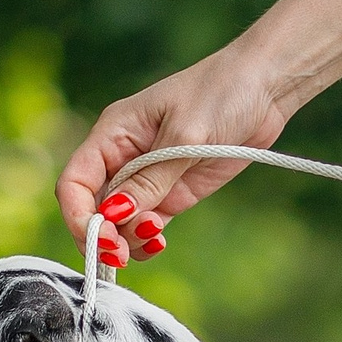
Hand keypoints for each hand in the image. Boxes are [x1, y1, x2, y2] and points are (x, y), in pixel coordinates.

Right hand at [56, 36, 290, 237]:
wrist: (265, 87)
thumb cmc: (222, 92)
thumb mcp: (186, 134)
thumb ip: (151, 178)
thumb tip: (113, 214)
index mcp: (114, 133)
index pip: (75, 181)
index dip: (78, 214)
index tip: (98, 239)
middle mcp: (124, 157)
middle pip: (93, 208)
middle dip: (102, 235)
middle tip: (121, 254)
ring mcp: (149, 177)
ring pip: (119, 222)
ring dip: (127, 239)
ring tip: (155, 237)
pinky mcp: (174, 191)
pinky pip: (147, 224)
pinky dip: (146, 239)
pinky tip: (159, 242)